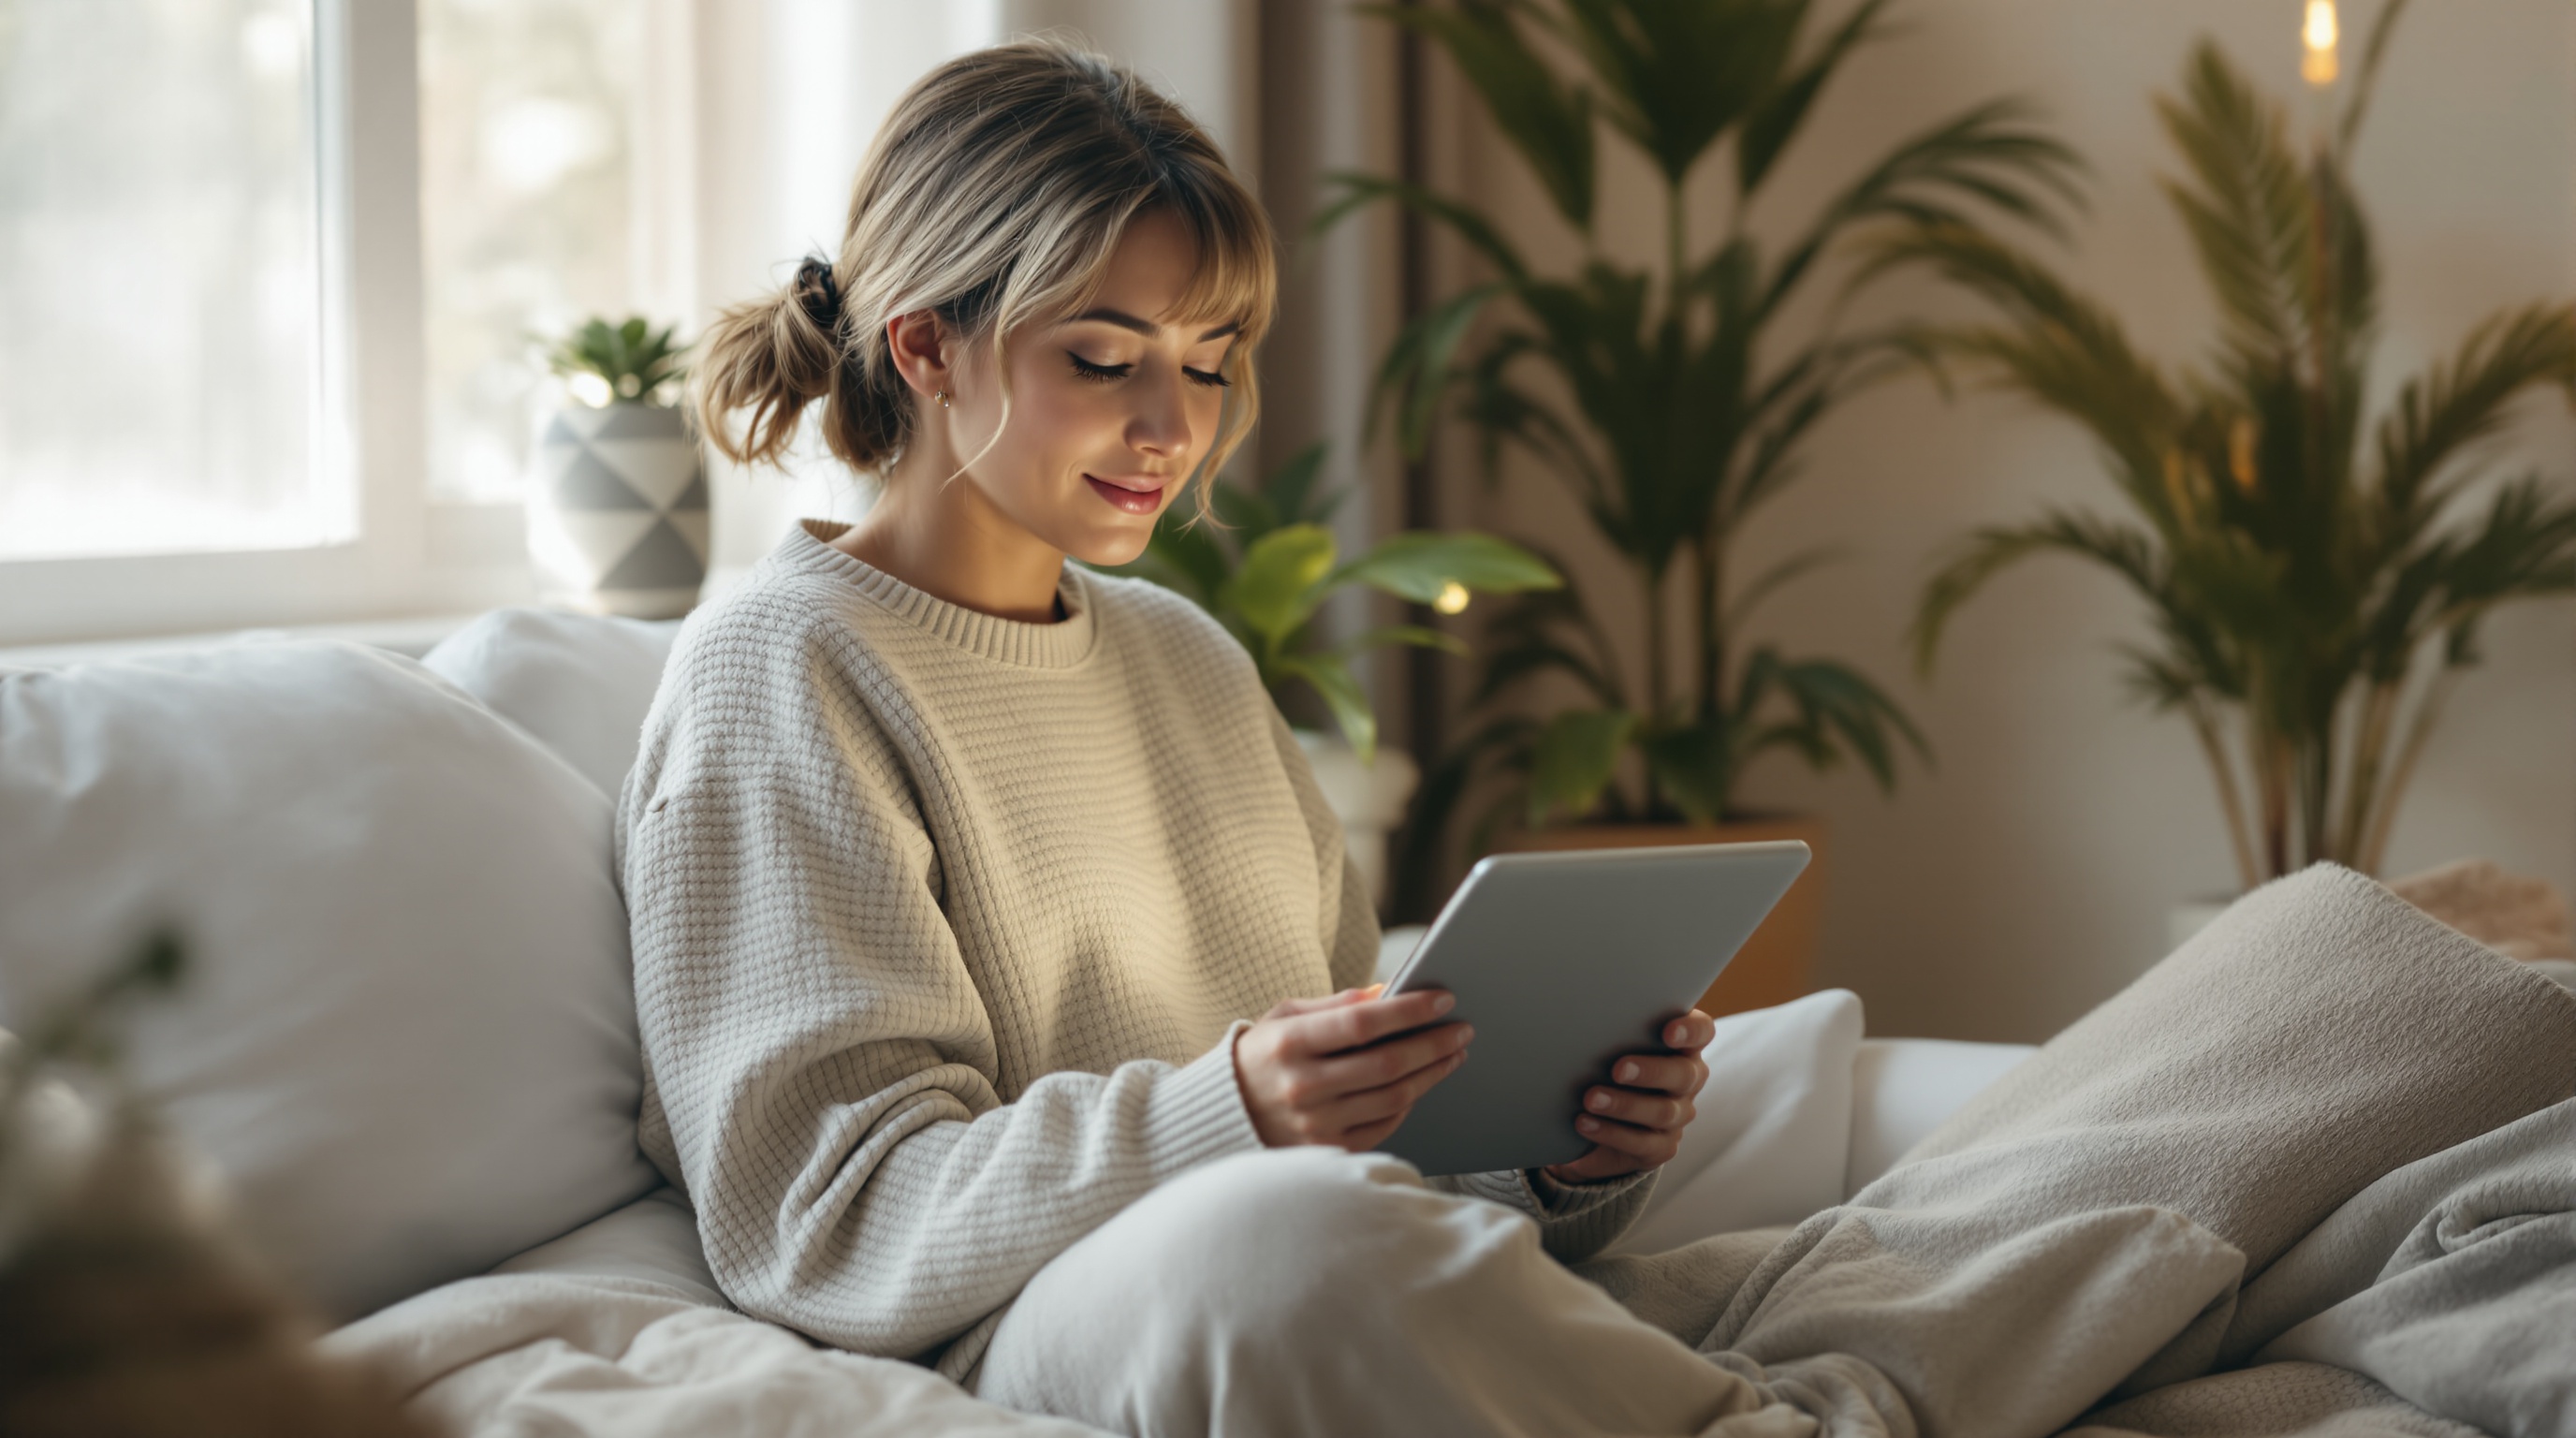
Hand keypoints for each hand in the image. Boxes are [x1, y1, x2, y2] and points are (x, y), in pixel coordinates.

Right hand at [1233, 986, 1472, 1152]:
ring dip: (1432, 1073)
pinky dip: (1408, 1103)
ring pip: (1394, 1098)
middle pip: (1388, 1064)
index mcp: (1289, 1044)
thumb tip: (1389, 992)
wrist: (1223, 1115)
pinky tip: (1421, 1083)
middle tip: (1462, 1028)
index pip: (1362, 1024)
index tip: (1444, 999)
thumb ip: (1337, 1005)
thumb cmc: (1260, 1056)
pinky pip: (1383, 1126)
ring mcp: (1315, 1124)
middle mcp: (1302, 1087)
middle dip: (1434, 1043)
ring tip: (1452, 1054)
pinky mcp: (1326, 1151)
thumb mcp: (1285, 1017)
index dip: (1409, 1010)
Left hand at [1541, 1008, 1713, 1184]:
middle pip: (1684, 1073)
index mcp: (1682, 1045)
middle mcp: (1688, 1079)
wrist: (1593, 1119)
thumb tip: (1582, 1018)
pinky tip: (1585, 1123)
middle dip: (1650, 1071)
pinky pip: (1643, 1142)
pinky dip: (1611, 1133)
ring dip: (1624, 1104)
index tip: (1667, 1031)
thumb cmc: (1605, 1064)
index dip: (1690, 1031)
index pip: (1701, 1032)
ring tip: (1591, 1099)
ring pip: (1663, 1111)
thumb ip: (1613, 1030)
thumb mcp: (1610, 1044)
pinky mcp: (1662, 1146)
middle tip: (1617, 1069)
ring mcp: (1678, 1115)